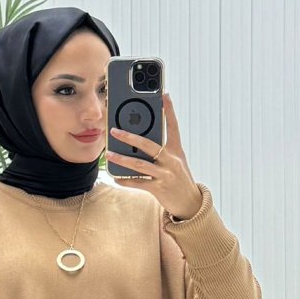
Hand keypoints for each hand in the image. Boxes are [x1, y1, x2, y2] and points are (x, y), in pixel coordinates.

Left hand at [109, 92, 202, 219]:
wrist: (190, 203)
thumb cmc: (180, 179)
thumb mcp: (176, 161)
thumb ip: (162, 151)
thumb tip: (140, 142)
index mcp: (177, 150)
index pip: (173, 126)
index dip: (169, 110)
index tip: (164, 95)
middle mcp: (171, 160)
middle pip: (148, 144)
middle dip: (129, 136)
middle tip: (114, 130)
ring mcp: (165, 174)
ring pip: (139, 164)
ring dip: (121, 159)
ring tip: (109, 154)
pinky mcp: (159, 188)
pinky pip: (138, 182)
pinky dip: (125, 180)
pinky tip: (115, 177)